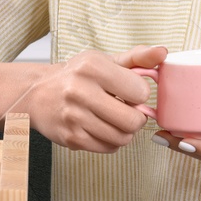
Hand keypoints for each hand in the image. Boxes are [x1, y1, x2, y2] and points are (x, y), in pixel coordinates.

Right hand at [23, 44, 168, 154]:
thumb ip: (137, 57)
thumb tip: (163, 52)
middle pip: (132, 120)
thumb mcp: (105, 60)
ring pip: (121, 138)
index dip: (140, 94)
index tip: (130, 91)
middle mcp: (80, 91)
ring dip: (124, 131)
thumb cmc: (76, 75)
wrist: (38, 93)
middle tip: (127, 110)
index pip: (140, 91)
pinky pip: (107, 148)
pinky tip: (102, 128)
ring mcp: (74, 117)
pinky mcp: (70, 137)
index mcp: (93, 67)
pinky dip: (111, 141)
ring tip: (114, 119)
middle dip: (136, 118)